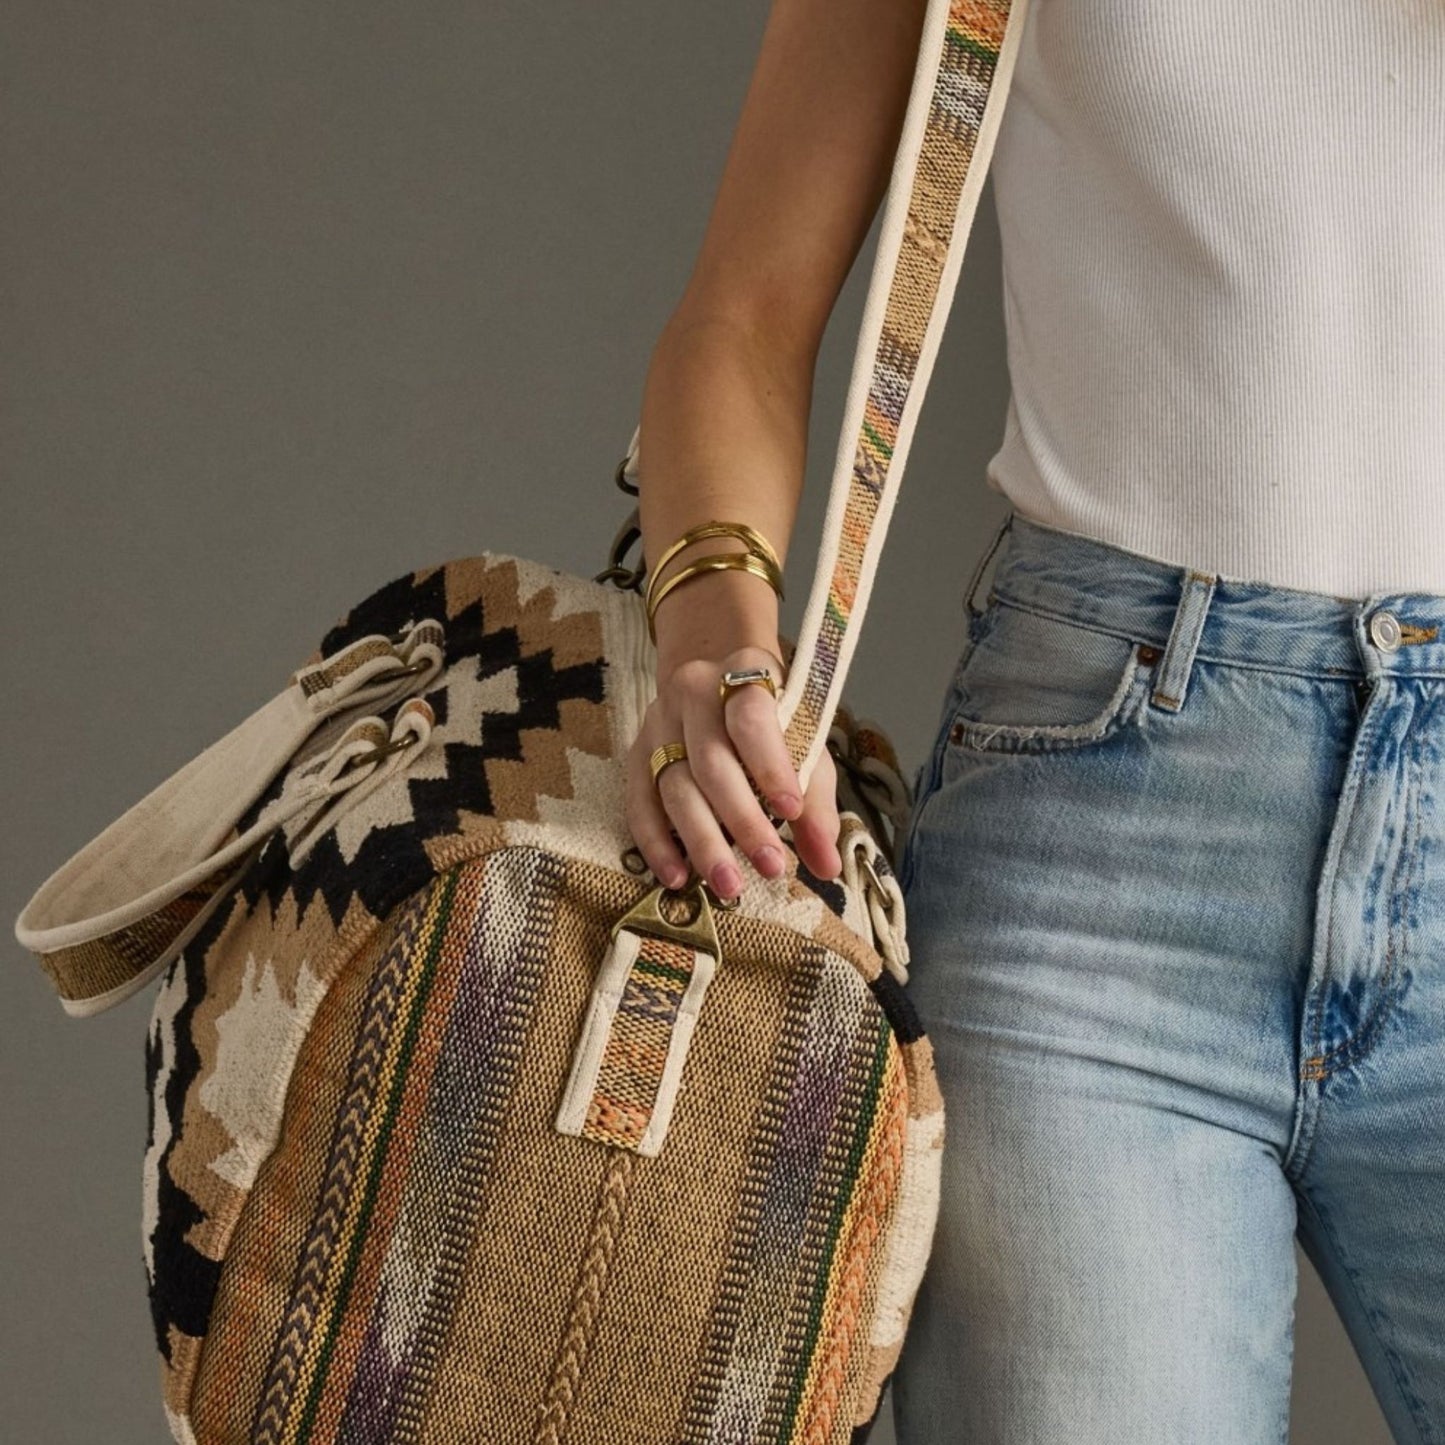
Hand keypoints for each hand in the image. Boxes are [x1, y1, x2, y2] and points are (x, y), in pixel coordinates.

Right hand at [625, 642, 842, 899]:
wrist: (714, 667)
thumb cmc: (769, 713)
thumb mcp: (802, 737)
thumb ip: (816, 801)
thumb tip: (828, 867)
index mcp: (744, 673)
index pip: (752, 720)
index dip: (770, 766)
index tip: (792, 812)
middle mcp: (694, 693)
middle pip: (711, 762)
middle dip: (742, 820)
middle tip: (769, 867)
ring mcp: (659, 723)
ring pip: (674, 786)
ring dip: (702, 842)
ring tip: (729, 886)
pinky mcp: (637, 753)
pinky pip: (639, 802)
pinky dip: (657, 843)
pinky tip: (676, 877)